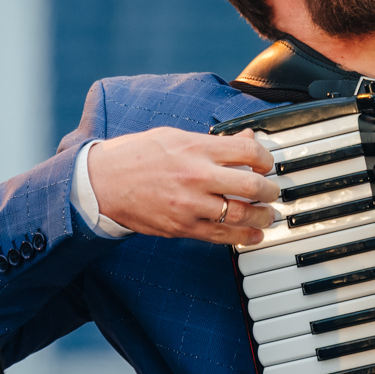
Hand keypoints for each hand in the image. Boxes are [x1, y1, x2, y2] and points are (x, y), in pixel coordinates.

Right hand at [86, 127, 277, 246]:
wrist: (102, 184)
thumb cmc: (136, 156)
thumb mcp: (174, 136)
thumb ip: (213, 141)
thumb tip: (246, 138)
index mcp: (195, 147)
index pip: (247, 150)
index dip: (265, 158)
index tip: (267, 164)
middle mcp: (196, 176)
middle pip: (251, 185)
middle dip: (270, 191)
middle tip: (272, 192)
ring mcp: (190, 205)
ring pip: (241, 215)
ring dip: (262, 217)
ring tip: (267, 216)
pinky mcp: (183, 227)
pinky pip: (221, 236)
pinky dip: (243, 237)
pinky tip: (253, 236)